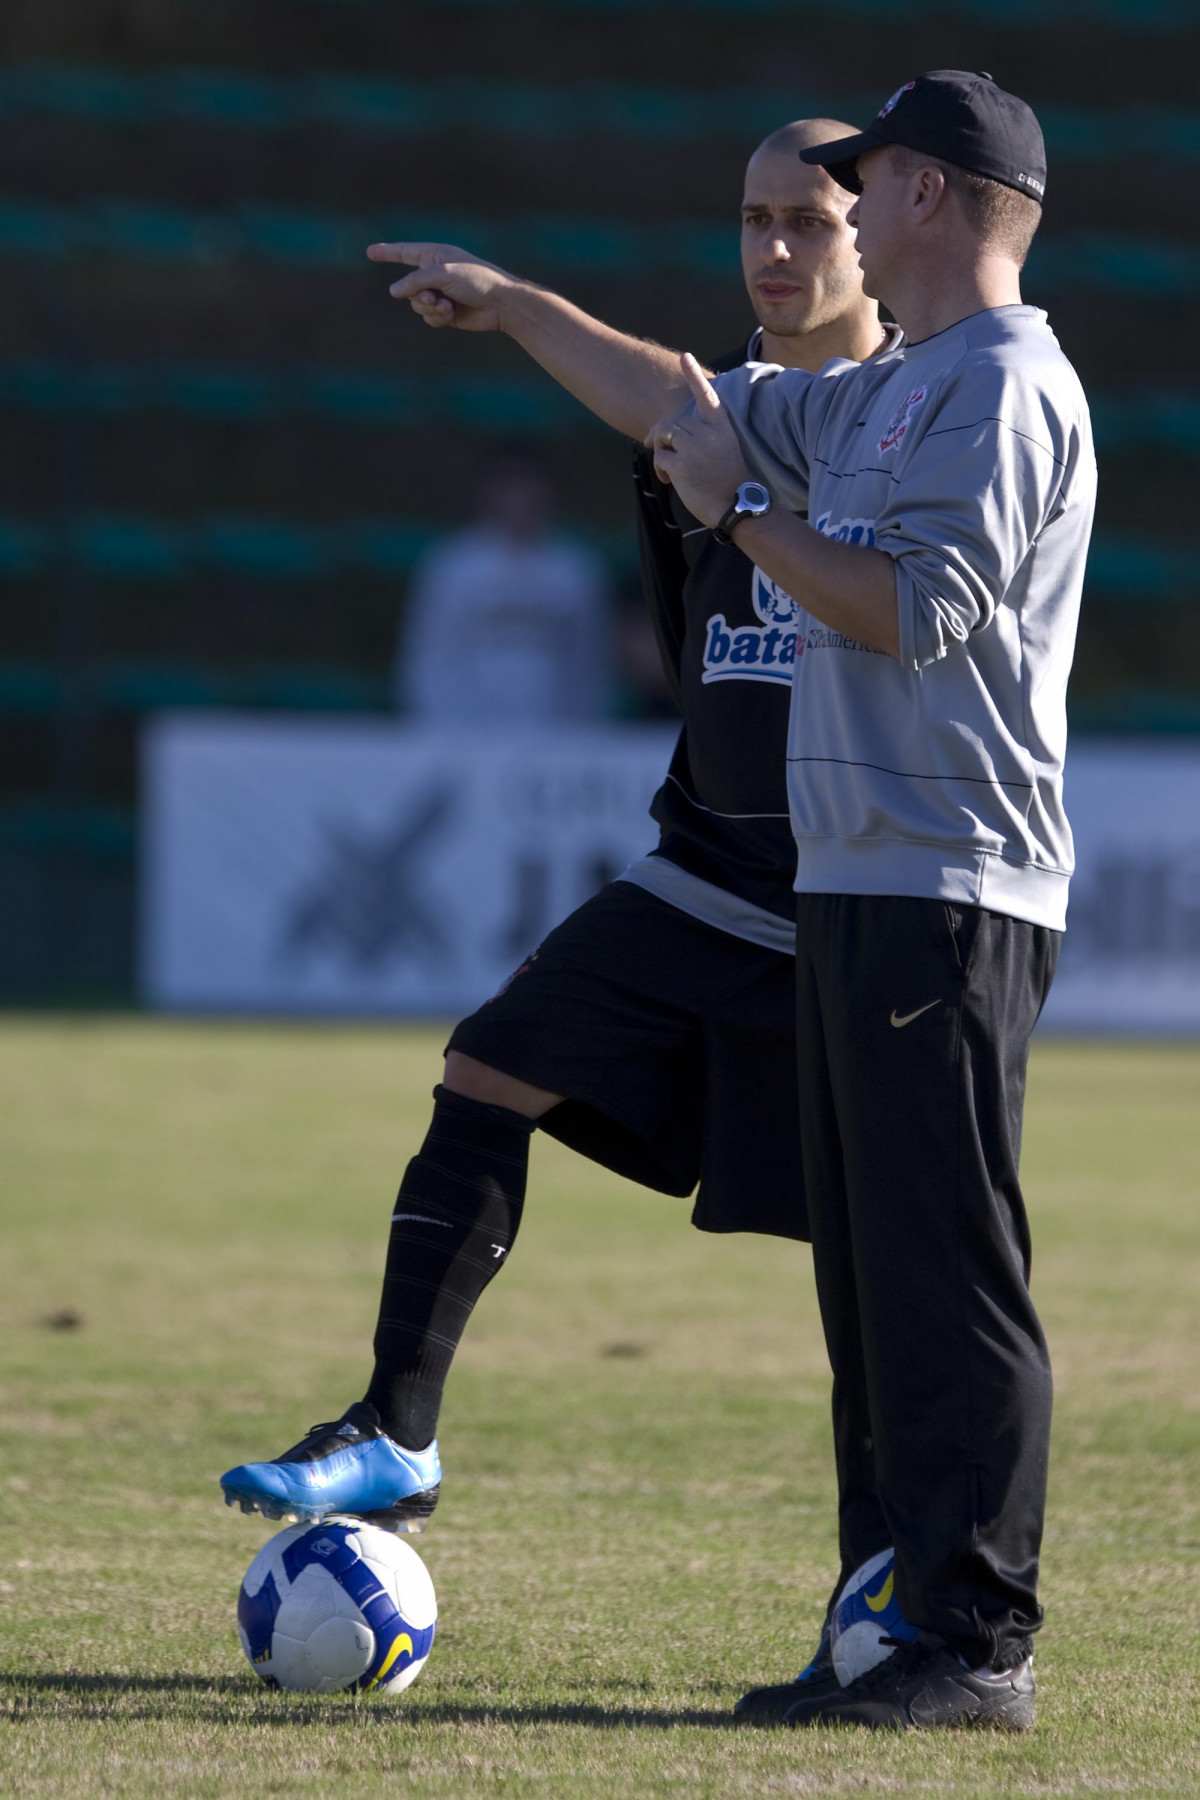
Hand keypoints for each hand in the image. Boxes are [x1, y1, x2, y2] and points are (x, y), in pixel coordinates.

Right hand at [366, 241, 513, 332]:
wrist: (501, 304)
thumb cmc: (476, 280)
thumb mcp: (442, 274)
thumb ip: (415, 281)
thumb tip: (393, 292)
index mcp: (434, 255)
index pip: (404, 252)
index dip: (387, 252)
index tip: (370, 252)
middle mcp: (435, 274)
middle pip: (408, 288)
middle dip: (418, 296)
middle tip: (435, 298)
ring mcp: (440, 294)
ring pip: (417, 305)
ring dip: (430, 309)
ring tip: (447, 306)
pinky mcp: (446, 312)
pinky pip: (429, 318)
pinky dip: (438, 318)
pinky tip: (452, 315)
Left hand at [645, 354, 750, 526]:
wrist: (739, 505)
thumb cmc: (730, 482)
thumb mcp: (725, 449)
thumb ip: (703, 438)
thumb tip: (670, 437)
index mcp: (721, 426)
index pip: (707, 396)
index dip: (694, 375)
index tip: (685, 355)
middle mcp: (707, 433)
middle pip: (672, 423)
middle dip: (660, 435)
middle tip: (655, 447)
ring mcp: (693, 448)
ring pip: (663, 435)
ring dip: (659, 450)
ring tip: (667, 468)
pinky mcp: (681, 465)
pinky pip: (659, 458)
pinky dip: (660, 468)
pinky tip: (669, 480)